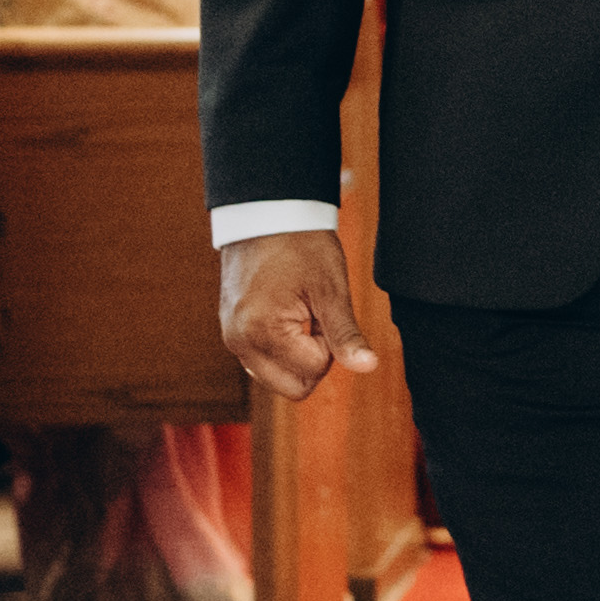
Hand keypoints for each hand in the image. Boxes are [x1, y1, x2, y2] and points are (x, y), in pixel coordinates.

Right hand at [220, 231, 379, 401]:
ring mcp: (232, 339)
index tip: (324, 309)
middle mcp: (238, 342)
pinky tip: (285, 317)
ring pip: (278, 378)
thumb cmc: (299, 243)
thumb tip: (368, 367)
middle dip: (313, 358)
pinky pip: (263, 362)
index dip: (330, 343)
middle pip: (293, 386)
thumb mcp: (330, 289)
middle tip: (314, 316)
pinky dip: (281, 349)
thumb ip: (346, 334)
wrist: (265, 213)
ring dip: (297, 355)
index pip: (314, 369)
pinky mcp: (231, 333)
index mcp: (261, 331)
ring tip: (298, 312)